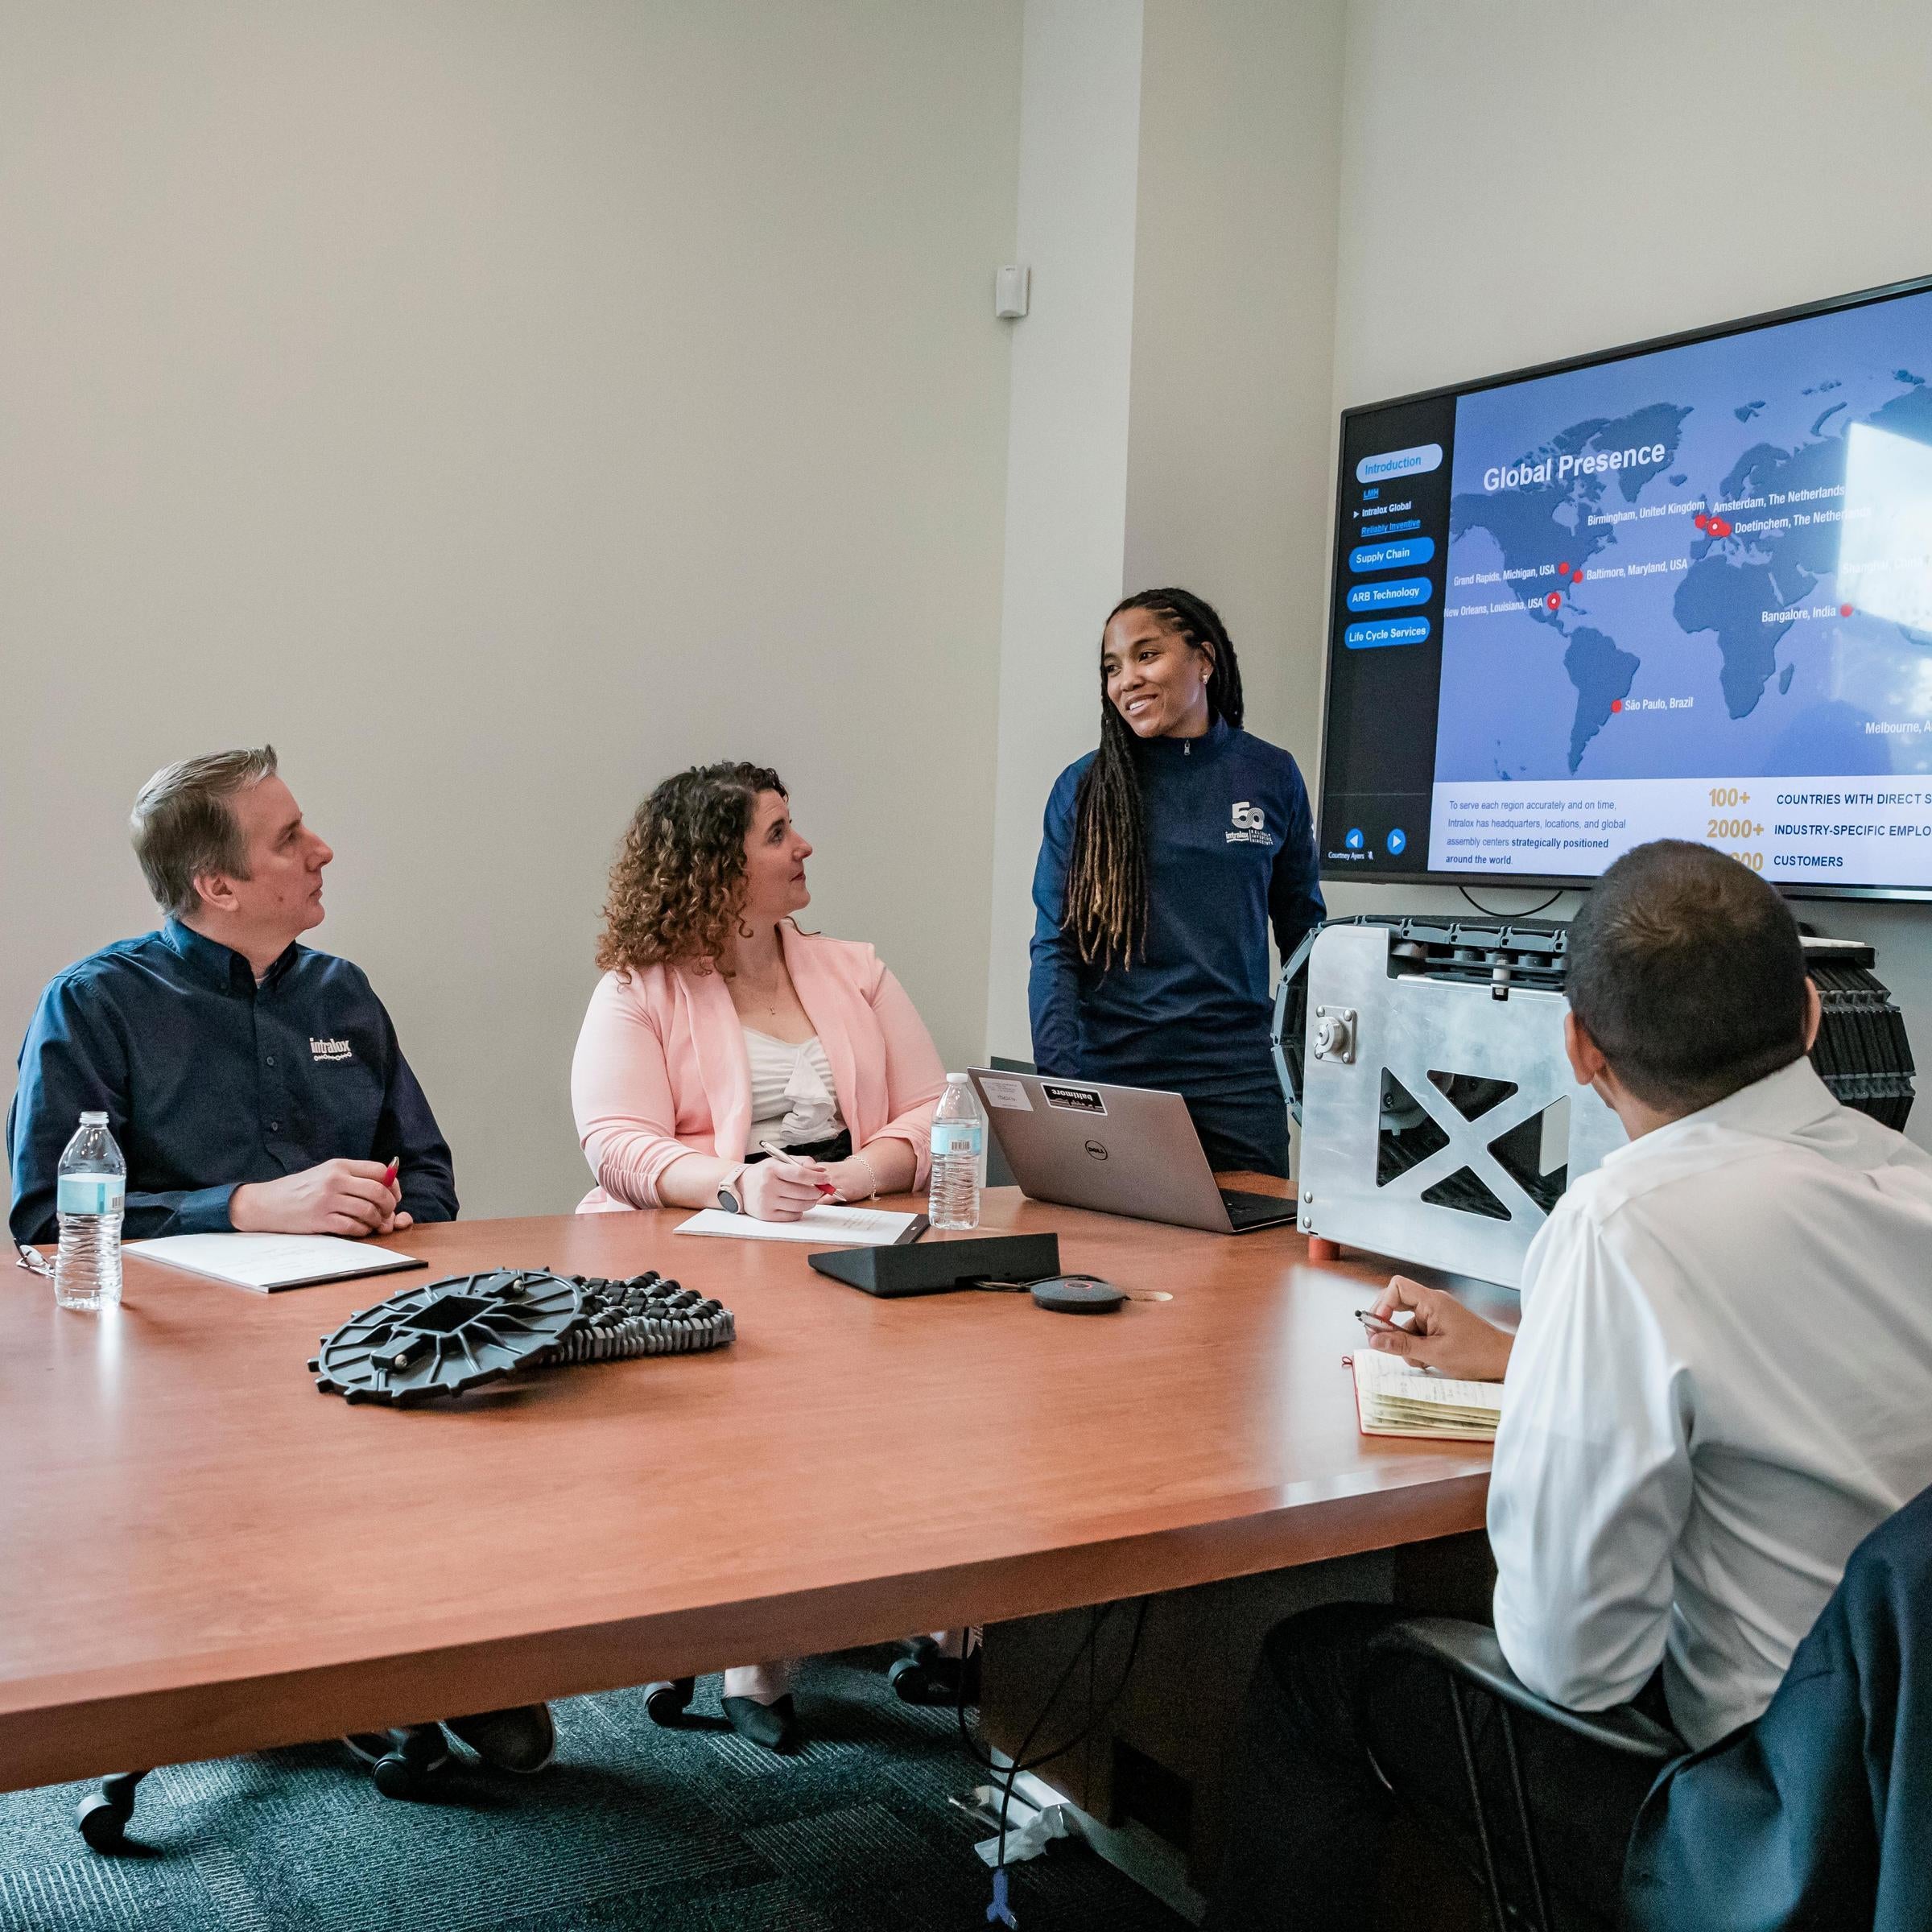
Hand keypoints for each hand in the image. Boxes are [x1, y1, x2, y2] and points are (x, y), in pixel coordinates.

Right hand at [230, 1160, 404, 1237]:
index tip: (393, 1195)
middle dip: (389, 1205)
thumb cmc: (301, 1189)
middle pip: (378, 1191)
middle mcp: (335, 1180)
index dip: (392, 1185)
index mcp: (339, 1166)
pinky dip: (362, 1231)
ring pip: (368, 1211)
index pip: (379, 1171)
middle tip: (387, 1213)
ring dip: (376, 1221)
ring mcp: (327, 1200)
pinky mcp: (320, 1220)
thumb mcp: (327, 1173)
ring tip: (373, 1223)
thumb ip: (354, 1176)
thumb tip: (387, 1185)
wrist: (267, 1203)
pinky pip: (352, 1227)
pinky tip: (359, 1230)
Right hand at [738, 1155, 832, 1221]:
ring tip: (810, 1197)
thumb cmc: (763, 1173)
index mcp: (772, 1169)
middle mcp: (768, 1186)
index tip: (826, 1179)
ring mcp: (767, 1202)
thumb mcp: (779, 1161)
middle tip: (820, 1190)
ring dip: (810, 1202)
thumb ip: (801, 1163)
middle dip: (816, 1192)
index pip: (800, 1174)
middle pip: (802, 1192)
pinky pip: (792, 1216)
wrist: (740, 1187)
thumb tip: (821, 1171)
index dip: (816, 1178)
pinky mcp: (767, 1215)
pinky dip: (799, 1211)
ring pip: (799, 1206)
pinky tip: (796, 1205)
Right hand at [1368, 1275, 1513, 1382]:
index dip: (1383, 1304)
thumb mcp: (1434, 1353)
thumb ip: (1402, 1345)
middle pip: (1397, 1303)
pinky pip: (1418, 1333)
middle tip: (1385, 1344)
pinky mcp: (1441, 1327)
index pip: (1397, 1287)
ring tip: (1421, 1360)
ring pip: (1406, 1324)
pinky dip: (1417, 1348)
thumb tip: (1374, 1340)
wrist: (1503, 1361)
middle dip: (1389, 1326)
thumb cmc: (1476, 1354)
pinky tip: (1429, 1361)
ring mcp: (1437, 1315)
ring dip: (1406, 1343)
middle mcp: (1433, 1303)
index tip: (1379, 1326)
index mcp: (1432, 1301)